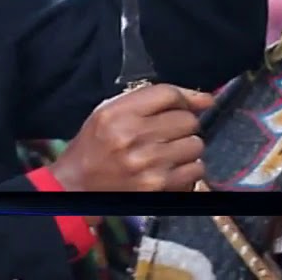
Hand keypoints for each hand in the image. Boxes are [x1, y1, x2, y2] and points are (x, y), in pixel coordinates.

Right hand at [50, 84, 213, 191]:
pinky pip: (195, 170)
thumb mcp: (109, 111)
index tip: (191, 104)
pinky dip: (189, 169)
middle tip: (170, 132)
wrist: (77, 185)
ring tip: (170, 151)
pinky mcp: (157, 186)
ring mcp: (147, 163)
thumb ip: (150, 99)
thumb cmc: (94, 144)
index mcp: (119, 114)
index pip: (168, 94)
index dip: (185, 98)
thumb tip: (204, 99)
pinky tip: (172, 168)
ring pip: (195, 145)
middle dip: (184, 124)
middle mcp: (133, 136)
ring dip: (187, 148)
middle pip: (187, 120)